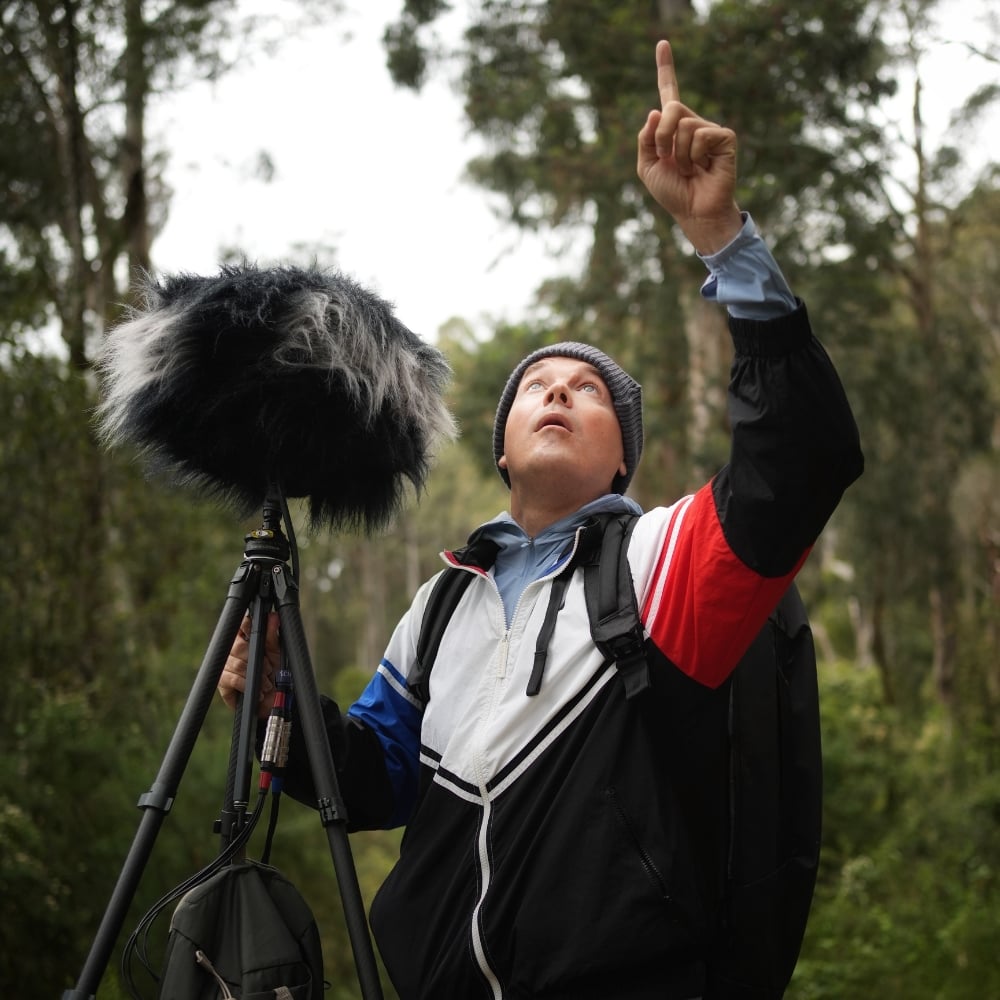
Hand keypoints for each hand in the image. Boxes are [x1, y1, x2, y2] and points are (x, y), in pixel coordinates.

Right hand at [218, 611, 279, 718]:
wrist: (273, 700)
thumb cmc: (275, 673)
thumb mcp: (277, 653)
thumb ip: (273, 635)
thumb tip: (273, 616)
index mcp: (245, 638)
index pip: (240, 625)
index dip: (246, 625)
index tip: (256, 632)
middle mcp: (232, 649)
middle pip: (238, 646)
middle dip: (257, 659)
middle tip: (268, 668)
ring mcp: (225, 665)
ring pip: (237, 664)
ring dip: (255, 675)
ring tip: (266, 682)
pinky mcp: (222, 681)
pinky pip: (232, 678)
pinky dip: (246, 684)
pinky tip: (255, 689)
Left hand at [637, 40, 742, 254]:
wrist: (693, 212)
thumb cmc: (672, 192)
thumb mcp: (647, 167)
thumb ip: (646, 139)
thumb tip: (656, 110)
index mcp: (673, 128)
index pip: (669, 93)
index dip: (666, 69)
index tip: (663, 43)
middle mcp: (692, 123)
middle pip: (671, 108)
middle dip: (662, 137)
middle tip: (667, 160)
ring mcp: (709, 129)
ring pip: (684, 125)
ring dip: (678, 154)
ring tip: (687, 170)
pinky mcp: (724, 138)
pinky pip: (701, 135)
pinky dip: (694, 156)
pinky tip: (702, 168)